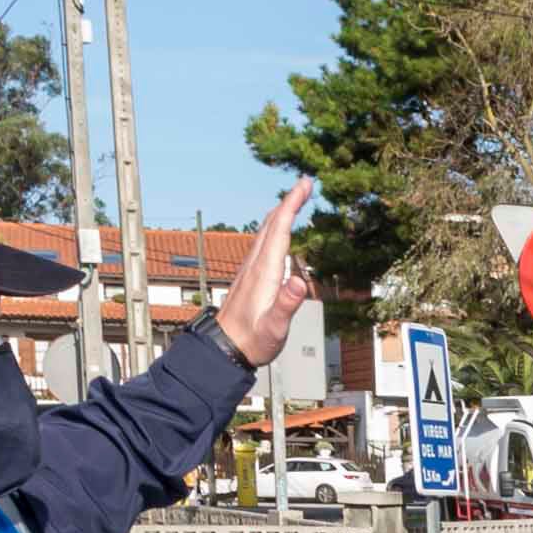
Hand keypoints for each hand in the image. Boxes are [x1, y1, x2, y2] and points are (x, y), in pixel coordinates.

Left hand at [220, 176, 319, 366]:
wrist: (226, 349)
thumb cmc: (252, 341)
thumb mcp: (274, 328)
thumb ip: (286, 305)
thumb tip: (300, 283)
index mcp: (265, 272)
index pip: (280, 229)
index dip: (292, 204)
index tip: (305, 185)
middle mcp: (256, 265)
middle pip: (272, 224)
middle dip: (289, 201)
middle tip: (306, 183)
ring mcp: (251, 269)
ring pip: (266, 231)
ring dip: (281, 211)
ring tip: (295, 199)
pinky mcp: (250, 275)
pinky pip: (264, 242)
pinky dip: (275, 227)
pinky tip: (278, 230)